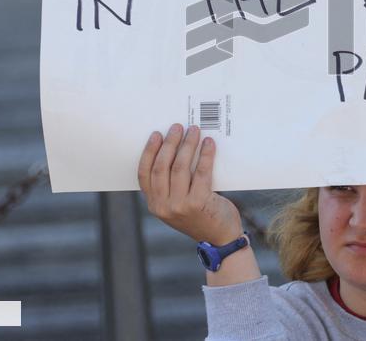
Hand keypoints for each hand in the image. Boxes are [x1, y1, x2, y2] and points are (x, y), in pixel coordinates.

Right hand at [138, 123, 242, 244]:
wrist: (221, 238)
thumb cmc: (200, 216)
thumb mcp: (176, 206)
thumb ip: (170, 187)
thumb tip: (174, 149)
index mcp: (154, 205)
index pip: (144, 174)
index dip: (149, 152)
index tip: (156, 135)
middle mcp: (163, 206)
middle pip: (162, 167)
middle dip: (169, 143)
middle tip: (177, 127)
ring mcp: (180, 206)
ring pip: (180, 167)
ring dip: (187, 145)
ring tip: (194, 130)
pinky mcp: (199, 203)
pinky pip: (201, 172)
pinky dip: (205, 154)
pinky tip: (208, 143)